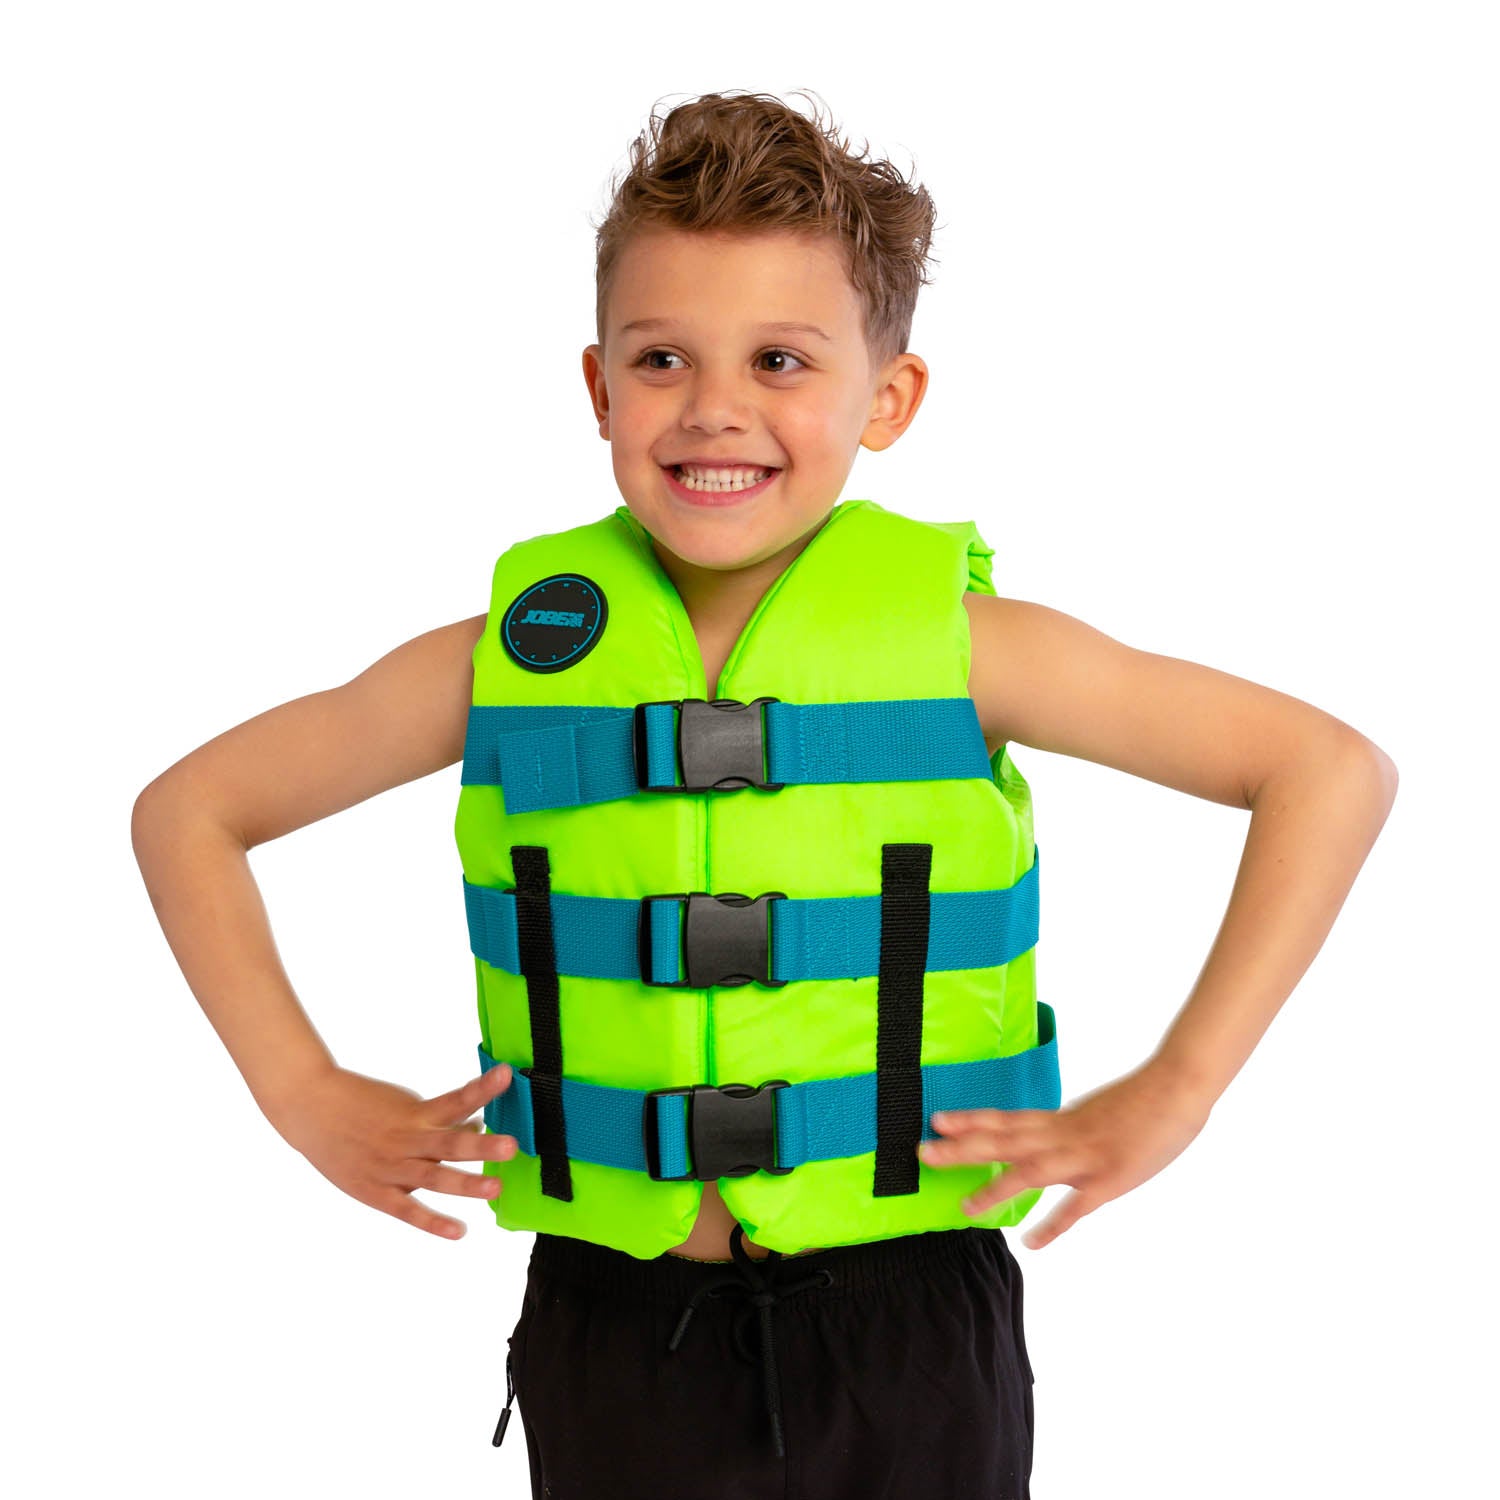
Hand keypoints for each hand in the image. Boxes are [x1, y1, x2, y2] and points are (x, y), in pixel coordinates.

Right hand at [269, 1063, 519, 1238]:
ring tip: (494, 1188)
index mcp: (416, 1113)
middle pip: (449, 1143)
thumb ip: (439, 1118)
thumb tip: (477, 1124)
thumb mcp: (403, 1104)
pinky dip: (432, 1222)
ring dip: (465, 1184)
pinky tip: (458, 1230)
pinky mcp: (375, 1191)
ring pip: (434, 1178)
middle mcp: (407, 1139)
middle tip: (510, 1146)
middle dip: (481, 1146)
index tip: (506, 1076)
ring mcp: (391, 1167)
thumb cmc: (362, 1103)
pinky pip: (408, 1210)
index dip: (482, 1088)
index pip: (457, 1099)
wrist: (310, 1108)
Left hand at [917, 1060, 1212, 1249]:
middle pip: (1003, 1140)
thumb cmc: (1140, 1101)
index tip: (936, 1121)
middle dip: (962, 1147)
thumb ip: (1068, 1128)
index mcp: (1059, 1118)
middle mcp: (1063, 1134)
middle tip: (923, 1152)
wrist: (1177, 1088)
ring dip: (995, 1188)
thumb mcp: (1093, 1111)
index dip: (970, 1120)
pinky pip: (1076, 1207)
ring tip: (964, 1206)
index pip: (1005, 1118)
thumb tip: (1047, 1138)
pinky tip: (1031, 1243)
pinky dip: (1053, 1225)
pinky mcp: (1109, 1179)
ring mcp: (1084, 1157)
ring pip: (1030, 1171)